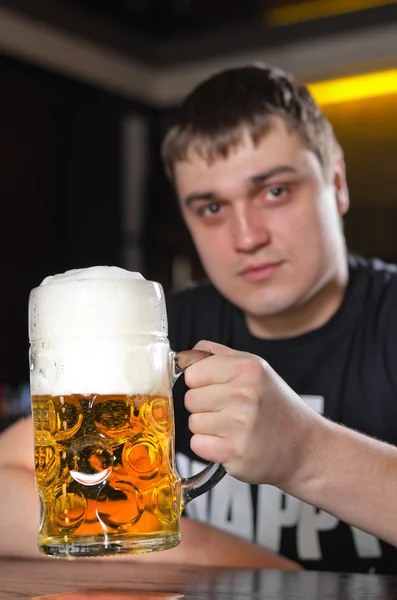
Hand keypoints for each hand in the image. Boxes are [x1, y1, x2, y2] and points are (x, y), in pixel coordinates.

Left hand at [184, 340, 322, 488]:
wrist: (306, 447)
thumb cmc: (276, 407)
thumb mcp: (256, 369)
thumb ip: (218, 356)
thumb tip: (183, 355)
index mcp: (248, 367)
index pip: (192, 372)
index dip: (201, 383)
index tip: (218, 390)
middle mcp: (245, 393)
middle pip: (190, 399)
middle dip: (205, 407)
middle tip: (231, 412)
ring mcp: (240, 423)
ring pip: (193, 423)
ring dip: (208, 429)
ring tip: (234, 429)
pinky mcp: (234, 451)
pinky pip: (197, 445)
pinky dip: (210, 448)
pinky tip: (232, 444)